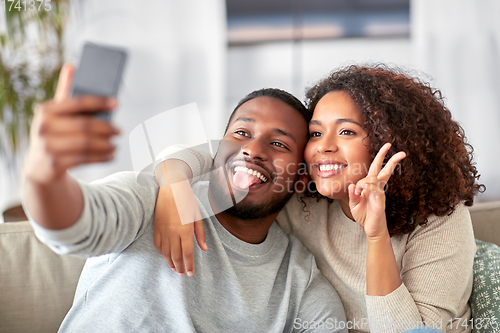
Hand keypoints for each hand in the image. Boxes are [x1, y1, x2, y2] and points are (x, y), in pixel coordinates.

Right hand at [24, 64, 119, 183]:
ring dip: (106, 144)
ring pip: (86, 144)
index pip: (76, 102)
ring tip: (116, 144)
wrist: (38, 167)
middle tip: (119, 130)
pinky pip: (85, 159)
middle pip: (84, 126)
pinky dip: (101, 157)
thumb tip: (71, 66)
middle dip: (106, 128)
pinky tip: (111, 154)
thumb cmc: (53, 135)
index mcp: (46, 111)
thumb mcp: (55, 115)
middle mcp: (44, 128)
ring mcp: (48, 147)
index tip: (116, 102)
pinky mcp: (55, 164)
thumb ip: (65, 94)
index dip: (98, 101)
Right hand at [154, 162, 206, 276]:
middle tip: (184, 275)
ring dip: (171, 263)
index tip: (191, 273)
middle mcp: (173, 233)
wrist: (171, 188)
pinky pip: (158, 244)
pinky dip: (162, 253)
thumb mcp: (197, 216)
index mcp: (185, 230)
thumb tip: (204, 249)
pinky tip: (166, 256)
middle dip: (180, 267)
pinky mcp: (156, 227)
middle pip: (176, 256)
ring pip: (166, 252)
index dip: (189, 265)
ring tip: (176, 269)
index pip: (187, 254)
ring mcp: (163, 230)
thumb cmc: (187, 200)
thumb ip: (200, 234)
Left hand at [348, 143, 405, 239]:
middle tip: (394, 147)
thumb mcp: (353, 203)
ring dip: (363, 182)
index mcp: (370, 185)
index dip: (381, 156)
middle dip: (389, 157)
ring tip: (359, 191)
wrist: (371, 229)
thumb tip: (353, 185)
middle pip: (384, 169)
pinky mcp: (380, 200)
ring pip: (374, 178)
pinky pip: (374, 189)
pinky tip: (361, 189)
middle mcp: (377, 187)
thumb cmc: (363, 215)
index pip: (377, 168)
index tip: (388, 146)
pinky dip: (366, 186)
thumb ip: (352, 194)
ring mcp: (380, 193)